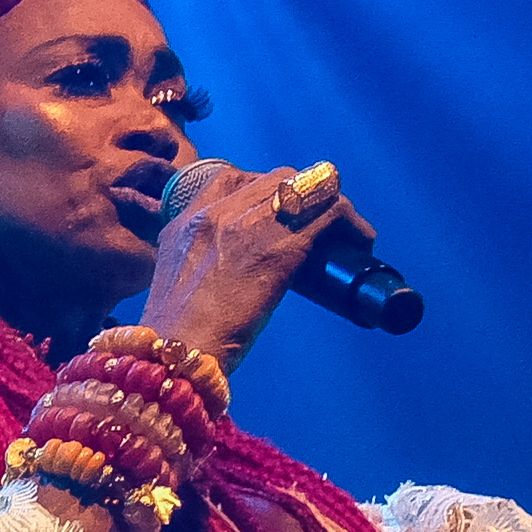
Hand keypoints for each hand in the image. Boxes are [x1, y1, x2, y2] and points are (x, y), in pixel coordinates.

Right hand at [129, 156, 360, 373]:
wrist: (173, 354)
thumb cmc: (173, 333)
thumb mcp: (170, 280)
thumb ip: (194, 263)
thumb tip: (224, 271)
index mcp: (188, 220)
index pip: (235, 177)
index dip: (266, 190)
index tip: (280, 214)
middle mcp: (218, 212)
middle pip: (281, 178)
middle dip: (306, 198)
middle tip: (319, 227)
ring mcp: (250, 227)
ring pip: (312, 188)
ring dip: (335, 207)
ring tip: (347, 235)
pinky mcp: (281, 248)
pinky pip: (331, 213)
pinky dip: (353, 224)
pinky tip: (361, 242)